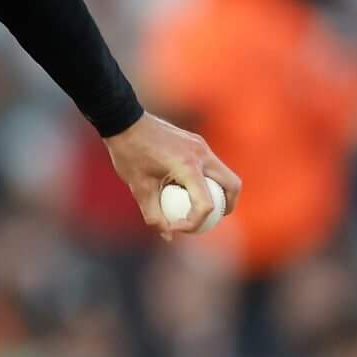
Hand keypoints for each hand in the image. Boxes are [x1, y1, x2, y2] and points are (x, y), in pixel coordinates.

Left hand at [103, 112, 242, 240]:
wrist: (124, 121)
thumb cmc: (129, 153)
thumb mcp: (138, 188)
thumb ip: (153, 215)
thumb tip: (168, 235)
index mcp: (188, 166)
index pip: (206, 204)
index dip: (194, 223)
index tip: (175, 228)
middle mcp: (201, 154)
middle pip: (232, 185)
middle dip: (227, 207)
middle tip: (212, 220)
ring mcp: (202, 146)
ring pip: (225, 174)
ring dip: (220, 193)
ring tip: (202, 208)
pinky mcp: (197, 142)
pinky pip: (212, 166)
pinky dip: (209, 181)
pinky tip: (189, 190)